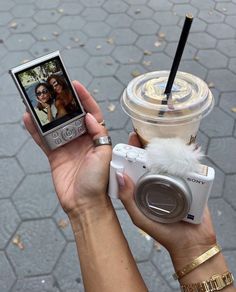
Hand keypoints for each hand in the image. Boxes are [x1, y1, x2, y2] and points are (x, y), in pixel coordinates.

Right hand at [24, 81, 111, 218]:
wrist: (84, 203)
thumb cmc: (98, 182)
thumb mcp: (104, 154)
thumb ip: (98, 133)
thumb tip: (89, 116)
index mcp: (96, 138)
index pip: (91, 113)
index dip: (85, 98)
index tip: (75, 85)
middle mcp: (82, 140)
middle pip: (71, 116)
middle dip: (63, 102)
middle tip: (53, 88)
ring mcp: (67, 147)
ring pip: (56, 126)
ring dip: (47, 114)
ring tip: (37, 100)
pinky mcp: (55, 155)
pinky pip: (44, 140)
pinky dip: (36, 130)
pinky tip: (29, 120)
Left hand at [118, 133, 216, 262]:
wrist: (191, 244)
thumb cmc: (163, 232)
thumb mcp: (139, 216)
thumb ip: (127, 199)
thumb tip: (120, 175)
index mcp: (146, 187)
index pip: (138, 164)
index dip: (134, 151)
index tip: (132, 138)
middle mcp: (161, 181)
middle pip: (155, 159)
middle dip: (152, 146)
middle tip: (148, 133)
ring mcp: (177, 180)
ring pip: (172, 160)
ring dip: (169, 149)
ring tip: (164, 139)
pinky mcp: (193, 182)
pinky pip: (190, 166)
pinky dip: (187, 158)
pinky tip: (184, 150)